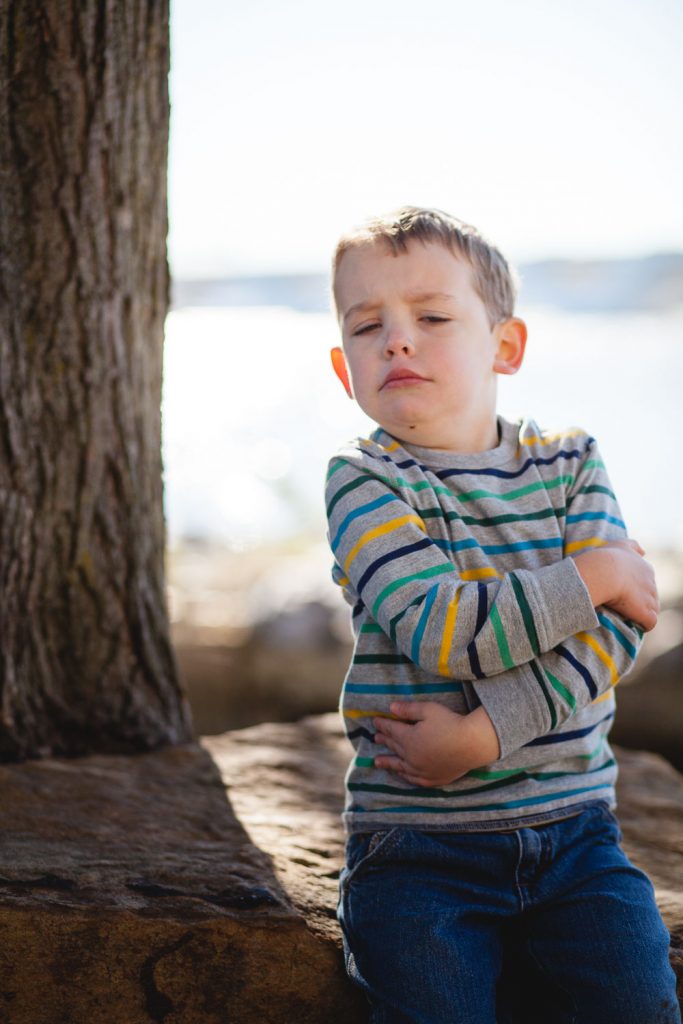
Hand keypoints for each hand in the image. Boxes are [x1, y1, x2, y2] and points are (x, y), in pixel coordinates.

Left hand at [373, 703, 500, 787]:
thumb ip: (408, 709)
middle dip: (384, 741)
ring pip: (400, 766)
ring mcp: (421, 770)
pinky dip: (405, 776)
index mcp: (409, 739)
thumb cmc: (451, 723)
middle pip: (395, 747)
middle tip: (376, 738)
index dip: (382, 724)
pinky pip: (414, 779)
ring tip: (377, 762)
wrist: (473, 744)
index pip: (391, 730)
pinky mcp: (433, 778)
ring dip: (388, 762)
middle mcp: (411, 756)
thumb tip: (391, 708)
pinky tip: (401, 774)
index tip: (375, 721)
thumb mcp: (428, 710)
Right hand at [574, 540, 658, 630]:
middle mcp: (651, 583)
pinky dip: (643, 624)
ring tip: (626, 615)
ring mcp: (651, 599)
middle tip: (621, 603)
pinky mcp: (646, 613)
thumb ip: (633, 546)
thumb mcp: (620, 545)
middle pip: (650, 595)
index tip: (622, 590)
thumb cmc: (606, 558)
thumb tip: (643, 552)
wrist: (603, 572)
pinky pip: (650, 623)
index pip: (646, 581)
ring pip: (652, 609)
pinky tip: (633, 624)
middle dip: (640, 600)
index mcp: (646, 568)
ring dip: (642, 613)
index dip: (635, 587)